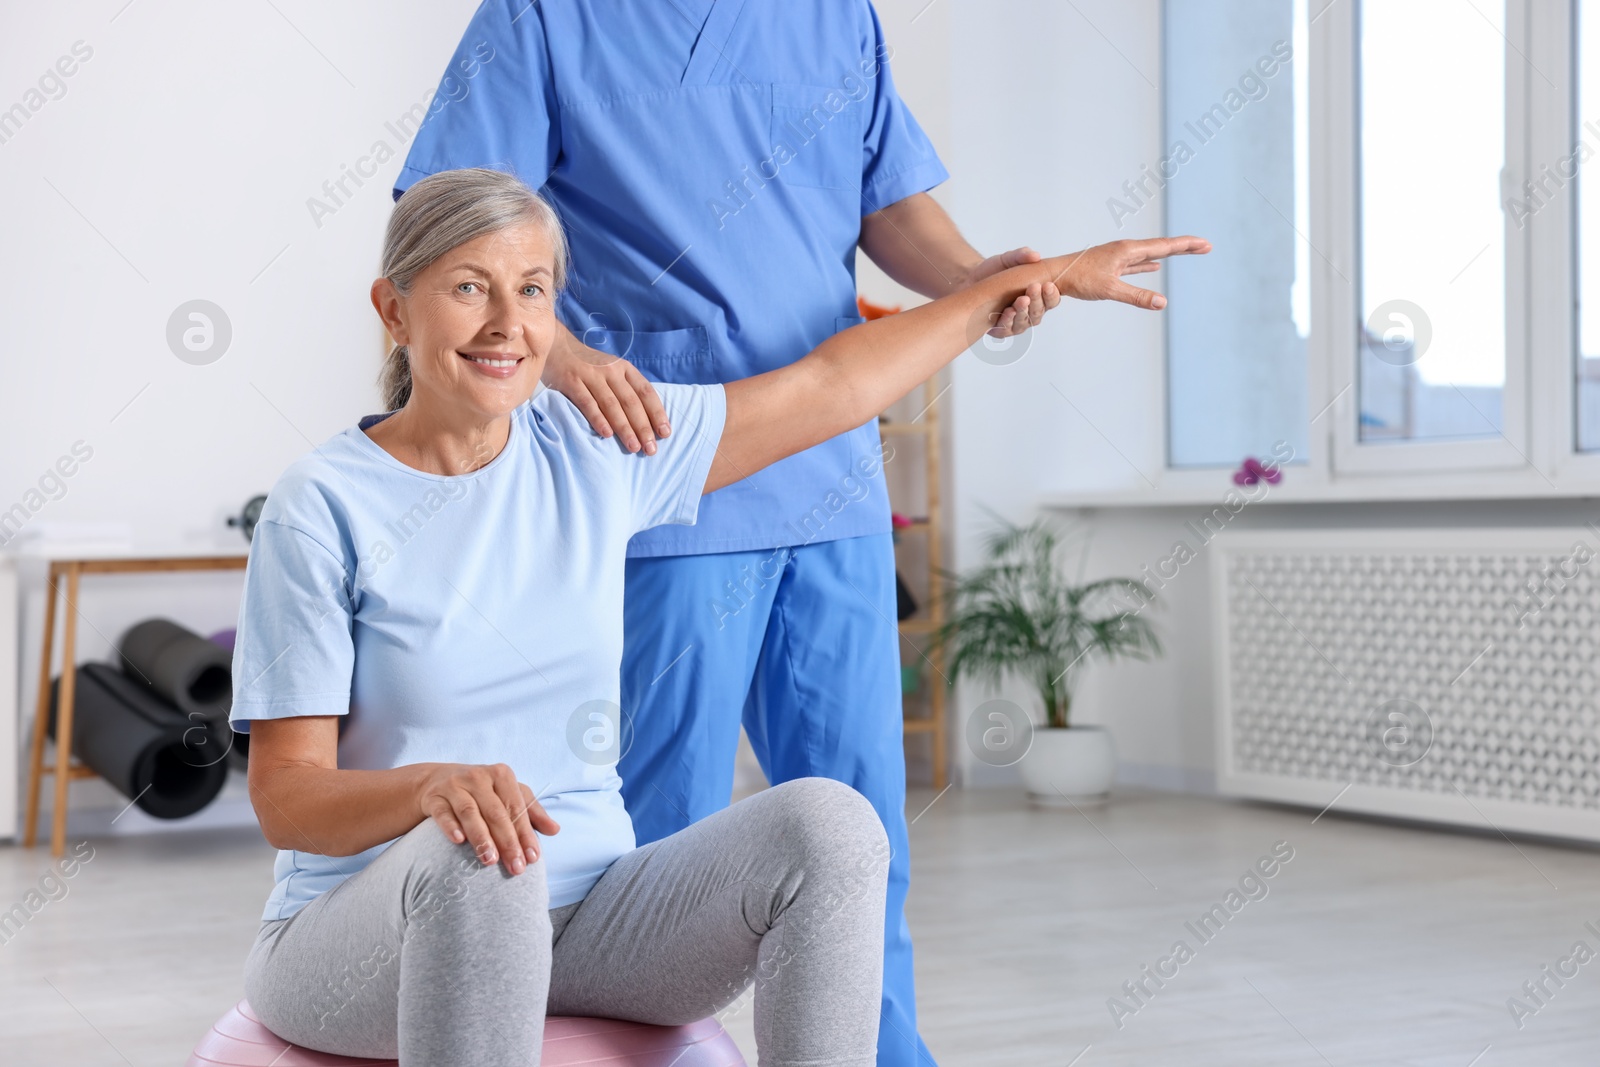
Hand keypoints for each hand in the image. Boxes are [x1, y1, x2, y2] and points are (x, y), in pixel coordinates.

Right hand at [417, 762, 559, 874]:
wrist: (436, 781)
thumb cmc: (481, 791)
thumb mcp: (507, 795)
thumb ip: (531, 811)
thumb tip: (555, 830)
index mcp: (501, 775)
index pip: (517, 807)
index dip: (526, 833)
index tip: (533, 858)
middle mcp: (478, 777)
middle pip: (496, 812)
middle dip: (507, 842)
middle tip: (515, 867)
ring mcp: (454, 786)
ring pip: (470, 812)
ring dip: (481, 837)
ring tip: (490, 860)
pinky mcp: (434, 797)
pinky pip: (443, 813)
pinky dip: (451, 826)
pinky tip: (458, 841)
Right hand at [542, 334, 669, 454]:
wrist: (556, 346)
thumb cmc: (589, 367)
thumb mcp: (612, 371)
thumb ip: (627, 389)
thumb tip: (647, 421)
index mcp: (625, 369)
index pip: (646, 392)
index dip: (657, 413)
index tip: (665, 433)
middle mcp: (611, 370)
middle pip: (631, 402)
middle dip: (643, 427)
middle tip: (651, 449)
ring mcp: (591, 375)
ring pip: (612, 404)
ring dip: (624, 428)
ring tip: (633, 447)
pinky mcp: (572, 381)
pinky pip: (587, 403)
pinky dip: (598, 418)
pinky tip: (606, 434)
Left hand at [966, 247, 1061, 336]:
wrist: (970, 280)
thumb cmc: (994, 271)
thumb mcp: (1008, 260)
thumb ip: (1021, 255)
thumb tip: (1035, 255)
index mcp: (1037, 296)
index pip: (1051, 300)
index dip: (1052, 295)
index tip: (1048, 285)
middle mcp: (1029, 312)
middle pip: (1038, 312)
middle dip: (1037, 300)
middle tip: (1034, 287)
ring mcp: (1015, 322)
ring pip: (1024, 322)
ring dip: (1024, 311)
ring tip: (1022, 300)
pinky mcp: (1000, 329)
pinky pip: (1006, 329)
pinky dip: (1008, 321)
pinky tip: (1008, 312)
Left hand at [1040, 236, 1211, 309]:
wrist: (1054, 275)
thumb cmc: (1078, 279)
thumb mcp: (1109, 289)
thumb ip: (1136, 296)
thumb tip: (1162, 303)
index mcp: (1128, 250)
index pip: (1165, 247)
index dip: (1187, 246)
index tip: (1206, 245)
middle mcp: (1125, 250)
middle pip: (1162, 247)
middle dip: (1184, 247)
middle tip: (1206, 246)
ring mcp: (1118, 257)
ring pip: (1150, 254)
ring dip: (1169, 254)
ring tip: (1186, 252)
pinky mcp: (1111, 265)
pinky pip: (1137, 263)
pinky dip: (1150, 264)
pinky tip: (1155, 267)